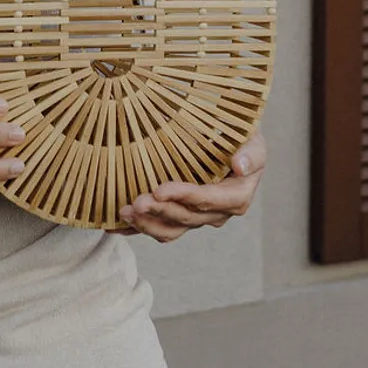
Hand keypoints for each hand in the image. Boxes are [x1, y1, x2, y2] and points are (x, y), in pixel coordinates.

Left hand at [119, 128, 265, 242]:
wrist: (227, 143)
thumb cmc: (240, 138)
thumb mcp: (253, 139)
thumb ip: (252, 153)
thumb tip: (240, 165)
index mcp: (236, 196)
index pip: (209, 200)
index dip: (184, 197)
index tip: (159, 189)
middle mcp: (216, 213)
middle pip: (186, 218)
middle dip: (159, 211)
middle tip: (135, 202)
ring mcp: (196, 218)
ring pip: (170, 230)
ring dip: (146, 224)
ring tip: (124, 211)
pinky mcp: (177, 218)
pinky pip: (156, 228)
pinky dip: (135, 230)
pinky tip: (114, 226)